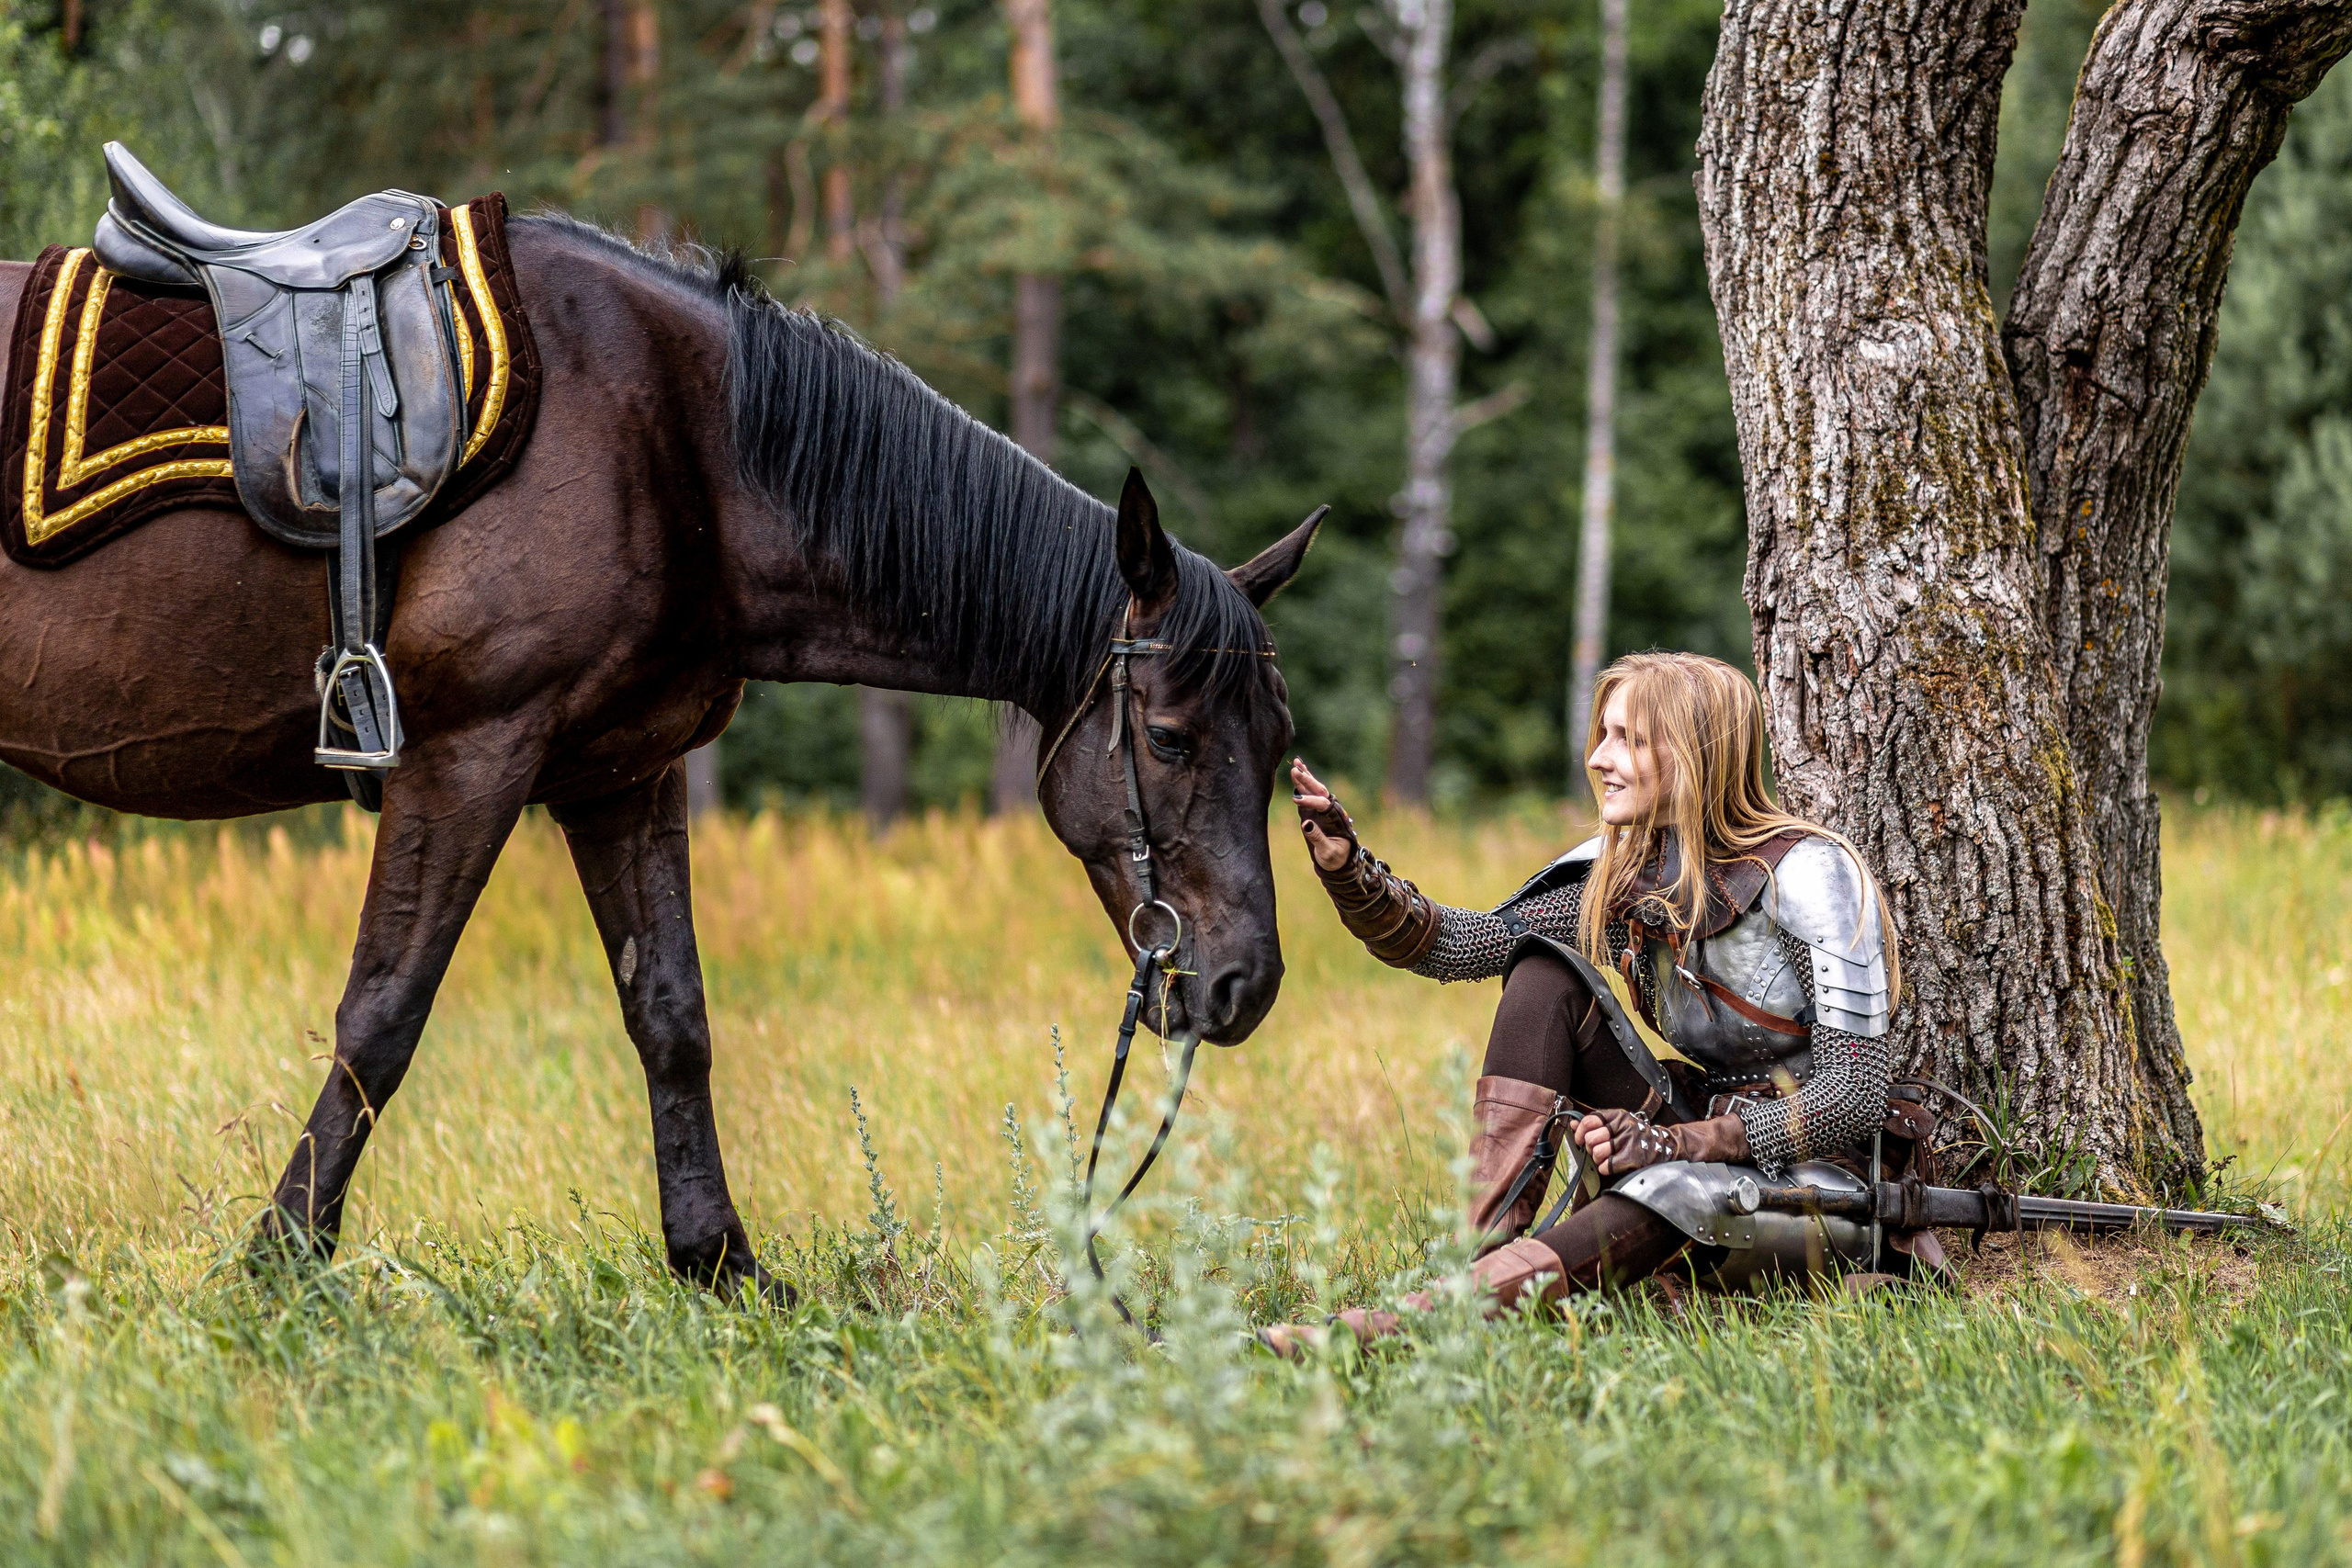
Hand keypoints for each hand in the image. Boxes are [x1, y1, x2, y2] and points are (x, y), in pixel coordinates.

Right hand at [1289, 758, 1356, 873]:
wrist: (1339, 861)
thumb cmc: (1334, 858)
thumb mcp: (1328, 852)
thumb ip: (1317, 838)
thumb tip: (1305, 823)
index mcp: (1335, 819)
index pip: (1323, 804)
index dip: (1310, 801)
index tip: (1296, 800)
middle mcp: (1331, 810)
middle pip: (1320, 791)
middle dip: (1307, 780)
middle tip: (1295, 770)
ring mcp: (1323, 809)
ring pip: (1315, 789)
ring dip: (1305, 776)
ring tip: (1296, 763)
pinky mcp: (1315, 810)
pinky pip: (1310, 792)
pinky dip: (1304, 781)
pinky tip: (1298, 769)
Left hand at [1575, 1108, 1675, 1174]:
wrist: (1666, 1146)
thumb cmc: (1636, 1136)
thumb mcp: (1618, 1124)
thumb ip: (1595, 1124)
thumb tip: (1573, 1124)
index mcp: (1618, 1116)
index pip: (1589, 1121)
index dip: (1580, 1132)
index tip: (1581, 1140)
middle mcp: (1624, 1126)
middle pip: (1591, 1138)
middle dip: (1590, 1148)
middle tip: (1597, 1151)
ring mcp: (1629, 1142)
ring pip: (1597, 1152)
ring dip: (1598, 1159)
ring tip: (1606, 1159)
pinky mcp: (1633, 1158)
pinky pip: (1607, 1166)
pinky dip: (1605, 1169)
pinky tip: (1612, 1166)